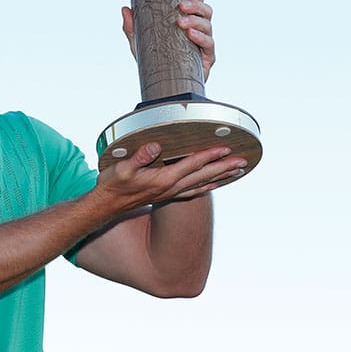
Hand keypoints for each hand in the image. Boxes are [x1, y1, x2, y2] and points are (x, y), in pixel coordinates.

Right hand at [95, 142, 245, 208]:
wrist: (106, 206)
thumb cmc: (113, 186)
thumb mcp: (122, 168)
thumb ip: (140, 156)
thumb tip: (156, 145)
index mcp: (162, 179)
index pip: (191, 165)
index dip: (208, 155)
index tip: (225, 147)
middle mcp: (170, 188)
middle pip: (203, 176)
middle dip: (223, 167)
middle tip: (243, 161)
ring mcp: (169, 193)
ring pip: (202, 184)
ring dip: (221, 177)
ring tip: (237, 171)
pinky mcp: (166, 195)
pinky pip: (193, 191)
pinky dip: (207, 186)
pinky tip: (213, 184)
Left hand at [121, 0, 215, 81]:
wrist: (162, 89)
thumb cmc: (156, 63)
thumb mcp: (140, 43)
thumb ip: (133, 27)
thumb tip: (125, 9)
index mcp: (186, 23)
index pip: (195, 3)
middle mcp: (198, 31)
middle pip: (206, 11)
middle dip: (196, 5)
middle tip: (181, 6)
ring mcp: (204, 44)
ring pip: (208, 26)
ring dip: (196, 22)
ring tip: (181, 23)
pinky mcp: (206, 59)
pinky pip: (209, 45)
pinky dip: (200, 39)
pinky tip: (191, 36)